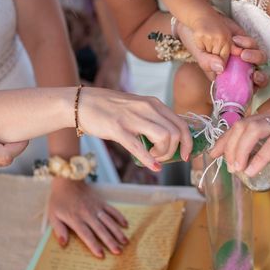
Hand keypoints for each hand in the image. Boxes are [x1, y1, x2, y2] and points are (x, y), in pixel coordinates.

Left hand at [48, 178, 128, 257]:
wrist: (68, 181)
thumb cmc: (59, 200)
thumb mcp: (53, 215)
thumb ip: (59, 230)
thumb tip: (63, 244)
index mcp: (76, 219)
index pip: (86, 235)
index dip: (94, 245)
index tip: (101, 255)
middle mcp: (88, 214)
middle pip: (101, 230)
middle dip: (110, 242)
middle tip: (118, 252)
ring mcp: (96, 208)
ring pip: (109, 222)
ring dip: (117, 232)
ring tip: (125, 242)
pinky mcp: (101, 202)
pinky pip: (112, 210)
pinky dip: (119, 217)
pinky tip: (125, 225)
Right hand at [77, 88, 192, 170]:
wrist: (81, 103)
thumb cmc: (110, 108)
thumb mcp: (137, 107)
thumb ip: (153, 119)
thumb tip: (168, 139)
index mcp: (154, 104)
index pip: (181, 124)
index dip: (188, 143)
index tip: (185, 155)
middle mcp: (147, 108)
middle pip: (176, 133)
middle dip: (175, 151)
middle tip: (163, 158)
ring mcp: (133, 118)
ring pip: (164, 137)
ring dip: (163, 154)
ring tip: (153, 158)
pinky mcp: (118, 129)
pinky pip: (139, 147)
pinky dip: (149, 160)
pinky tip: (153, 166)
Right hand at [178, 18, 268, 86]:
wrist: (198, 21)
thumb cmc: (196, 41)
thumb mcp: (199, 54)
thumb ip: (207, 63)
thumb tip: (220, 68)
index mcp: (227, 79)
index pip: (243, 91)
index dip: (251, 90)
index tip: (250, 86)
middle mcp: (238, 70)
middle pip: (258, 79)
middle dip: (260, 78)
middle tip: (254, 74)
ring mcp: (243, 56)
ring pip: (259, 60)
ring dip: (254, 56)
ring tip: (240, 51)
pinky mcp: (245, 43)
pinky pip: (253, 45)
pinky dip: (247, 43)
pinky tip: (235, 39)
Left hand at [209, 105, 269, 175]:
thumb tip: (261, 169)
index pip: (242, 124)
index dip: (225, 138)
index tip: (214, 153)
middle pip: (244, 125)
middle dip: (229, 145)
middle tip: (226, 165)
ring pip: (254, 131)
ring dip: (241, 150)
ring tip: (237, 168)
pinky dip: (260, 158)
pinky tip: (252, 170)